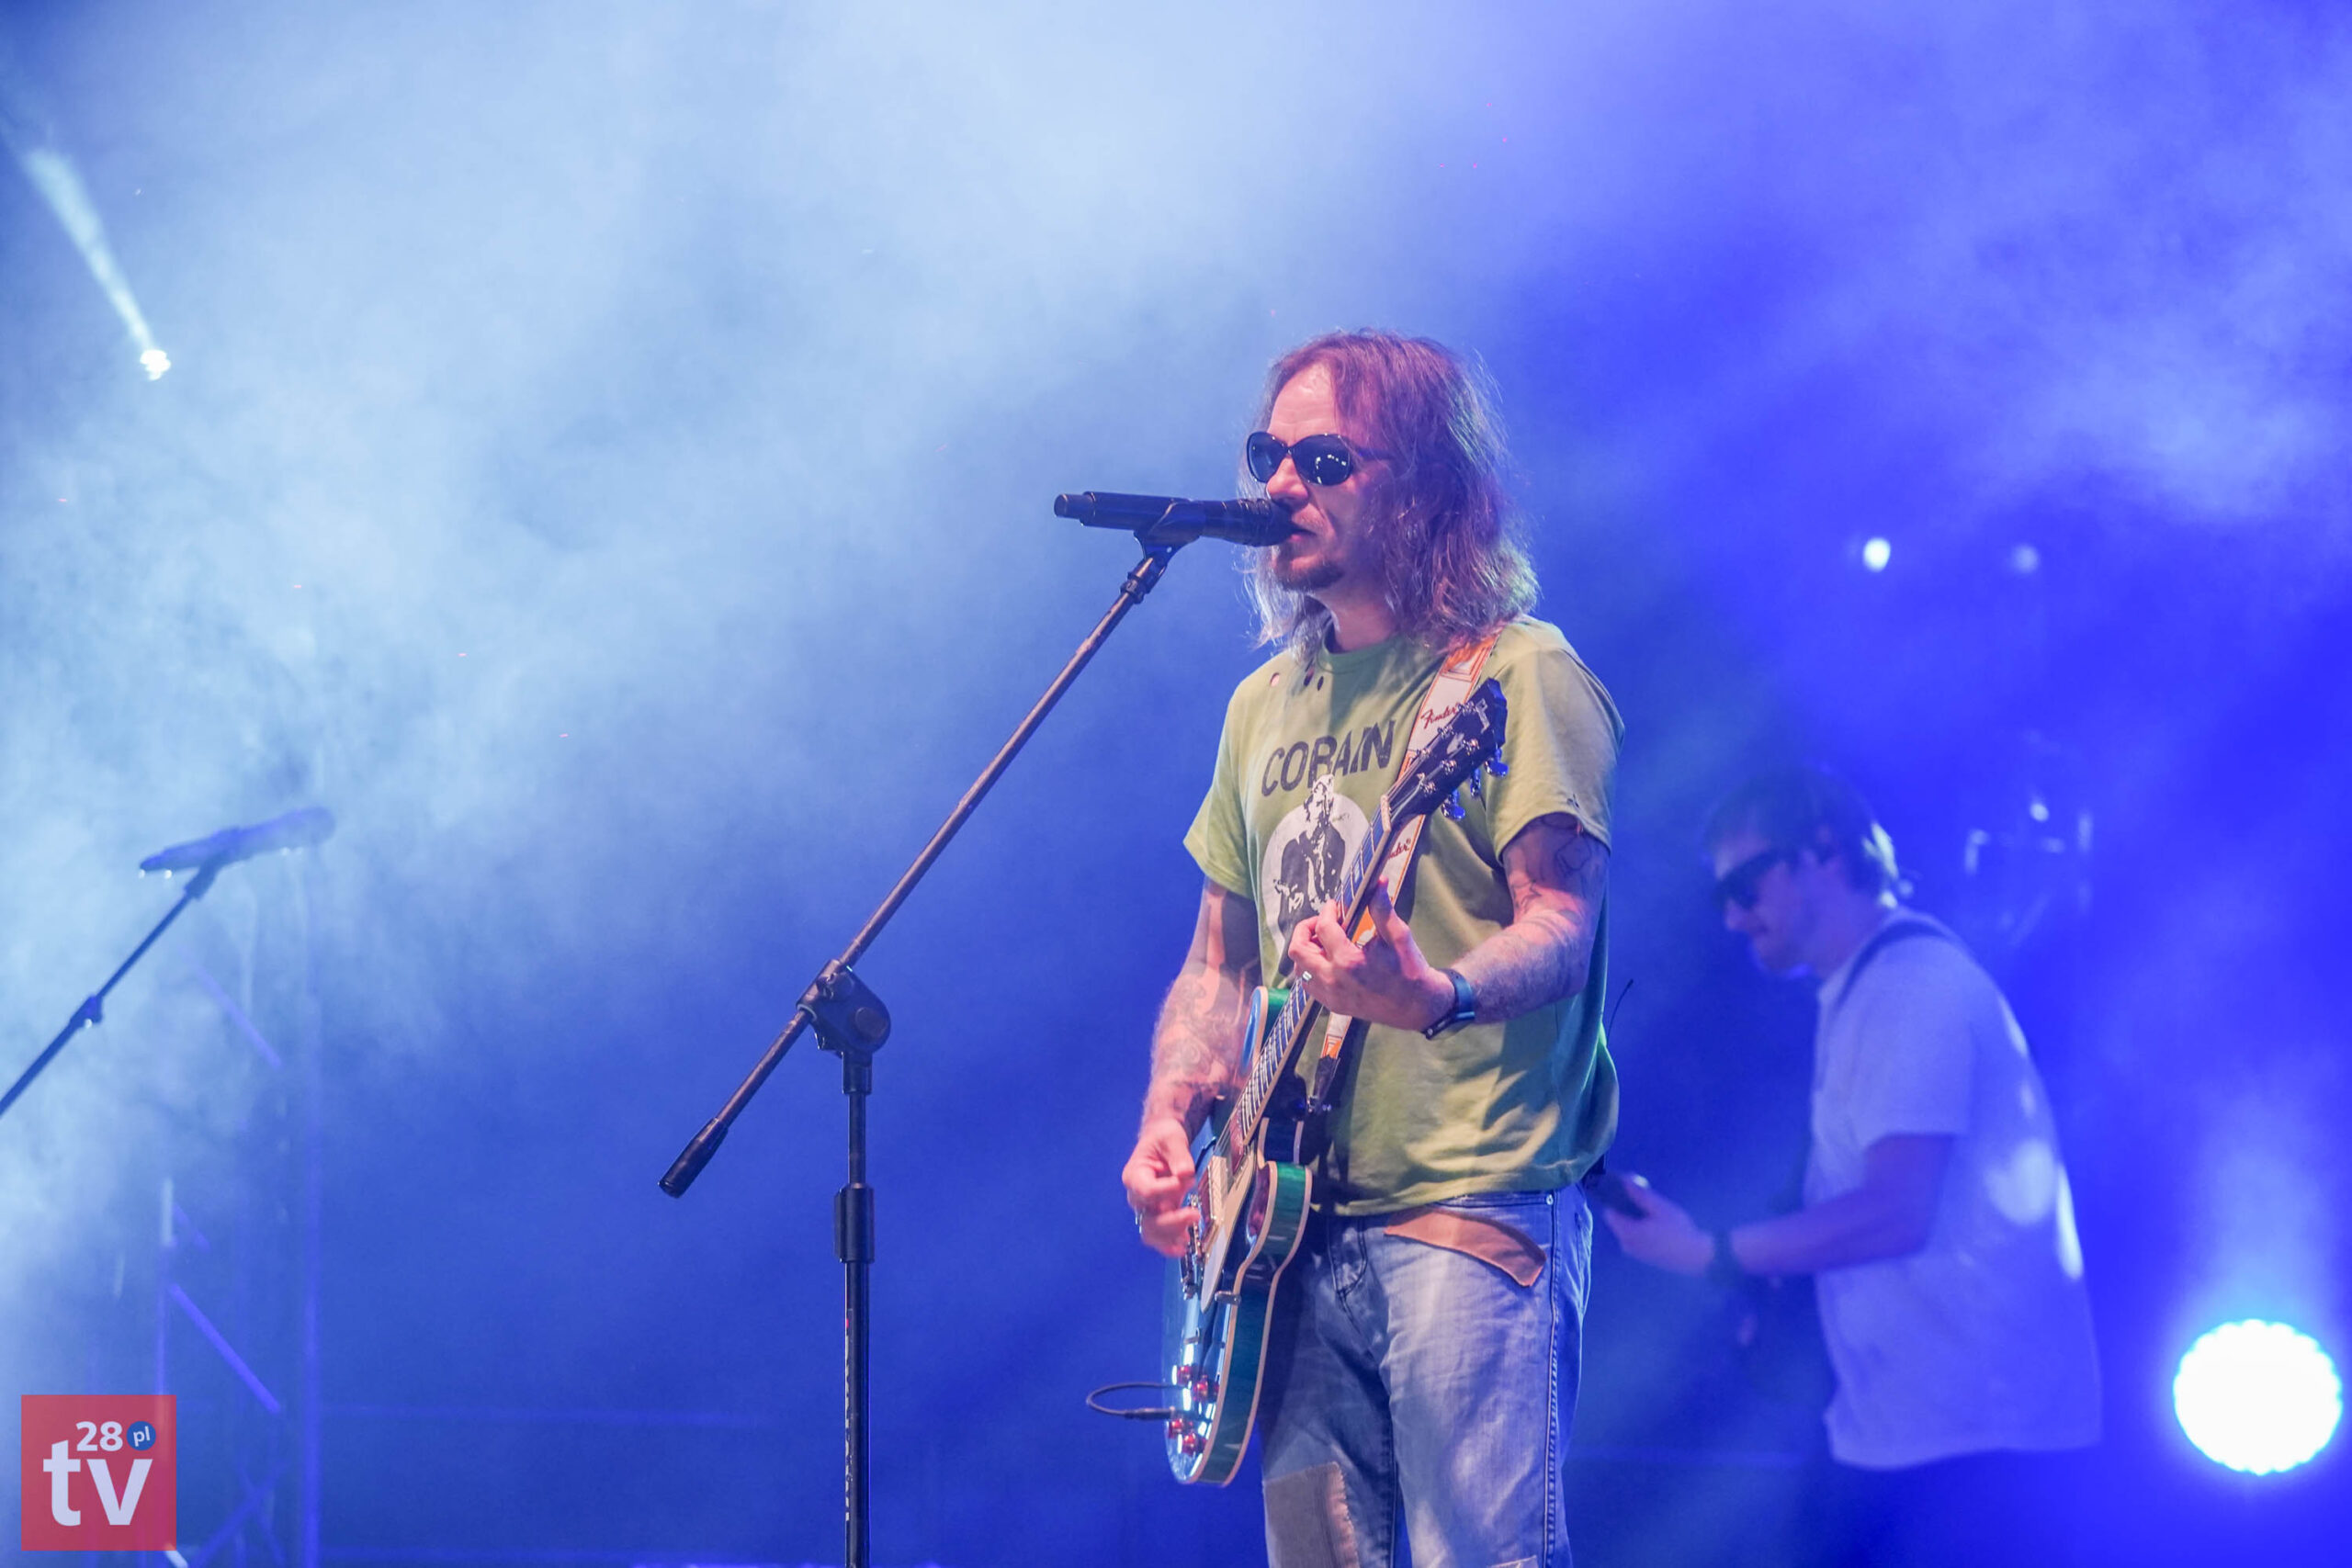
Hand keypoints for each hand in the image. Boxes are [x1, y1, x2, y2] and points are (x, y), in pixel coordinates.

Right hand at [1121, 1115, 1199, 1257]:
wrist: (1163, 1142)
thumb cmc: (1164, 1138)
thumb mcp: (1171, 1138)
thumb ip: (1178, 1154)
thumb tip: (1184, 1174)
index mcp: (1135, 1175)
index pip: (1145, 1190)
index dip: (1164, 1191)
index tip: (1184, 1182)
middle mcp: (1137, 1196)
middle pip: (1147, 1218)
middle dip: (1170, 1221)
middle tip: (1194, 1214)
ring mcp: (1148, 1208)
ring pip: (1151, 1232)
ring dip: (1170, 1237)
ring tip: (1187, 1238)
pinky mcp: (1161, 1215)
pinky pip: (1159, 1237)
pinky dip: (1168, 1245)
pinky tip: (1182, 1247)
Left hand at [1286, 882, 1452, 1031]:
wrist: (1417, 1006)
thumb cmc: (1410, 969)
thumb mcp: (1398, 935)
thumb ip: (1382, 908)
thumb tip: (1377, 881)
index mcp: (1349, 962)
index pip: (1323, 928)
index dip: (1328, 911)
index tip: (1336, 905)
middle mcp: (1333, 980)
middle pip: (1298, 950)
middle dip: (1306, 929)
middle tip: (1323, 921)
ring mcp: (1331, 995)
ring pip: (1299, 968)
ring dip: (1307, 950)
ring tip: (1325, 940)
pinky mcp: (1333, 1005)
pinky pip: (1308, 984)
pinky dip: (1311, 968)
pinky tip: (1329, 959)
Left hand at [1599, 1174, 1717, 1276]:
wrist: (1697, 1257)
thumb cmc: (1679, 1230)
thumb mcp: (1660, 1207)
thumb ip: (1640, 1194)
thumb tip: (1624, 1180)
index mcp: (1627, 1232)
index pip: (1609, 1211)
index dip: (1617, 1198)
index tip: (1631, 1191)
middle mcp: (1625, 1244)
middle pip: (1617, 1220)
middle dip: (1627, 1207)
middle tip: (1648, 1200)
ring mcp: (1634, 1252)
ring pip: (1626, 1229)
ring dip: (1635, 1218)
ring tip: (1655, 1213)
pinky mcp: (1643, 1257)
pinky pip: (1634, 1237)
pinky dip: (1640, 1229)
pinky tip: (1657, 1225)